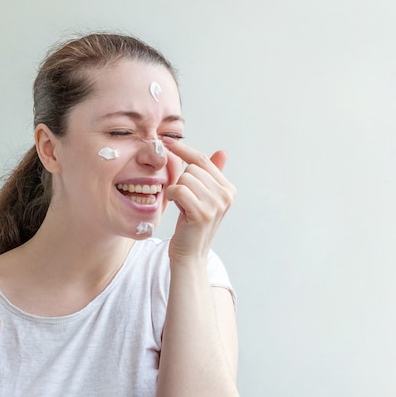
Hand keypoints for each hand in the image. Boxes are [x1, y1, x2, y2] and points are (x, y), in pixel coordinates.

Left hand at [162, 137, 235, 263]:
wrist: (190, 255)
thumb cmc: (192, 225)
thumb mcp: (204, 198)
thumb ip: (211, 175)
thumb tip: (222, 152)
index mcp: (228, 188)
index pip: (203, 160)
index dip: (183, 149)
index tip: (167, 141)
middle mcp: (226, 195)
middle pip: (192, 169)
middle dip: (182, 182)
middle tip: (185, 202)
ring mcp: (216, 204)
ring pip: (184, 178)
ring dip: (177, 191)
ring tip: (184, 207)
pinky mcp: (203, 213)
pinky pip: (179, 190)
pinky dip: (173, 197)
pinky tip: (179, 210)